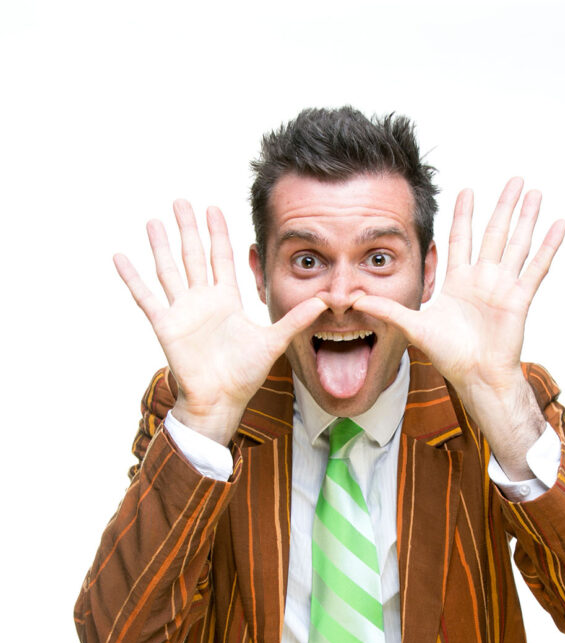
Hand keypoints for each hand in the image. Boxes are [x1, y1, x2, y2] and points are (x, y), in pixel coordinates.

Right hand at [114, 200, 325, 443]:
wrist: (221, 401)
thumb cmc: (244, 375)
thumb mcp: (273, 341)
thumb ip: (296, 319)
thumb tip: (326, 301)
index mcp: (226, 301)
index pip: (221, 258)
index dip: (218, 233)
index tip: (212, 207)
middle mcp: (202, 302)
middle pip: (193, 256)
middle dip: (188, 228)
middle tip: (180, 200)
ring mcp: (182, 312)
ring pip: (169, 270)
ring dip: (160, 246)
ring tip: (154, 221)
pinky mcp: (166, 326)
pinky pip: (146, 297)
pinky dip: (132, 277)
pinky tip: (120, 257)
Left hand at [352, 179, 564, 476]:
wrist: (475, 377)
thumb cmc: (448, 356)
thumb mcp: (413, 327)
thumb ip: (386, 310)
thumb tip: (352, 300)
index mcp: (458, 282)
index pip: (461, 239)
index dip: (464, 215)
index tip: (467, 190)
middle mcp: (482, 279)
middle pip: (494, 233)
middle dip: (503, 206)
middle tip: (514, 179)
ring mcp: (503, 287)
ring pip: (517, 243)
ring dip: (526, 218)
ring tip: (535, 192)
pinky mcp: (519, 298)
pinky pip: (536, 266)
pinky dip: (548, 245)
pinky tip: (558, 224)